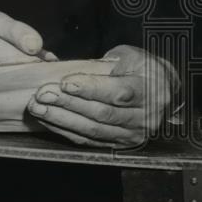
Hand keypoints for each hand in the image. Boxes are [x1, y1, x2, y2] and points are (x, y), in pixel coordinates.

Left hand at [26, 44, 175, 147]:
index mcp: (149, 91)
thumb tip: (73, 70)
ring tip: (37, 107)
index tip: (65, 83)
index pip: (118, 93)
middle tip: (42, 94)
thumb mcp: (130, 56)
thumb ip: (106, 64)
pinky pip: (88, 140)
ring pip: (92, 130)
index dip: (90, 89)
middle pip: (101, 113)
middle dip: (68, 104)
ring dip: (61, 119)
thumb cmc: (142, 68)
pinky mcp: (119, 145)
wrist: (164, 92)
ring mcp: (132, 134)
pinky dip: (65, 130)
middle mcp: (143, 117)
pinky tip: (46, 119)